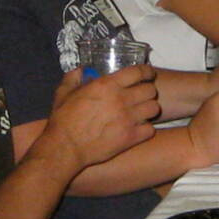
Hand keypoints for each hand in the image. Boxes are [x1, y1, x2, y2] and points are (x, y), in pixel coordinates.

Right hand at [45, 65, 160, 167]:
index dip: (146, 71)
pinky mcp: (130, 138)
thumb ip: (73, 78)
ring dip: (150, 108)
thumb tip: (80, 70)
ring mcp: (128, 119)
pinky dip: (146, 128)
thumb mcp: (64, 93)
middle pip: (150, 89)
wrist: (66, 148)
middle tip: (143, 95)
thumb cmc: (63, 120)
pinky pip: (150, 129)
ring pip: (154, 108)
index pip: (138, 72)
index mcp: (107, 85)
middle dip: (148, 90)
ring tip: (143, 111)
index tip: (148, 73)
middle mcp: (121, 99)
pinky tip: (139, 128)